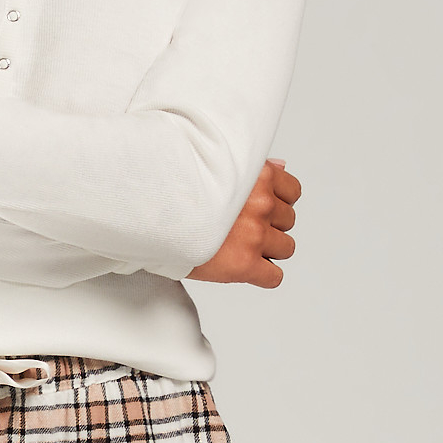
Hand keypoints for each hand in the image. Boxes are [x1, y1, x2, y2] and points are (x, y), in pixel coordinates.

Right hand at [188, 161, 300, 286]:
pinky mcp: (245, 264)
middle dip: (270, 225)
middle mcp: (260, 203)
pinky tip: (245, 268)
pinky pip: (274, 277)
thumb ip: (253, 167)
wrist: (150, 214)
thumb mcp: (217, 166)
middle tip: (242, 228)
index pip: (292, 192)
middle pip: (288, 221)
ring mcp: (255, 234)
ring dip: (268, 250)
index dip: (277, 202)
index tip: (259, 209)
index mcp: (256, 176)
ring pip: (286, 248)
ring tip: (241, 247)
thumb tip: (282, 165)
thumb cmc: (178, 191)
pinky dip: (263, 275)